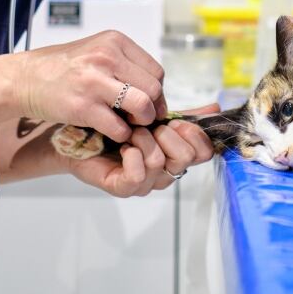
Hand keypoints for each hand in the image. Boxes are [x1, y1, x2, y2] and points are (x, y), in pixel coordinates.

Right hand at [13, 30, 166, 143]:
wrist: (24, 78)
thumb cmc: (63, 68)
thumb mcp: (97, 51)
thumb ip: (124, 64)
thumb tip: (154, 89)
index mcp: (114, 41)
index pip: (155, 70)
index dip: (157, 91)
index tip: (149, 102)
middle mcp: (107, 57)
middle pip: (153, 88)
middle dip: (153, 107)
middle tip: (142, 117)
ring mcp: (94, 82)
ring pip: (142, 105)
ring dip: (142, 120)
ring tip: (132, 124)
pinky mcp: (83, 107)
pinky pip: (118, 127)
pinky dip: (121, 134)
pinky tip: (112, 130)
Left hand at [65, 105, 216, 197]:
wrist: (76, 134)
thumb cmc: (114, 126)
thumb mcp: (152, 116)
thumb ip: (183, 114)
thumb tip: (216, 106)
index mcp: (175, 154)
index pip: (204, 151)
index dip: (195, 133)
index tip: (176, 119)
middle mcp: (164, 171)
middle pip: (188, 157)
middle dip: (170, 134)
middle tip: (151, 124)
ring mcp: (144, 182)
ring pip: (161, 162)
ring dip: (144, 140)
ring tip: (129, 132)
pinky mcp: (122, 187)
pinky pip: (138, 176)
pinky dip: (132, 156)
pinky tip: (123, 146)